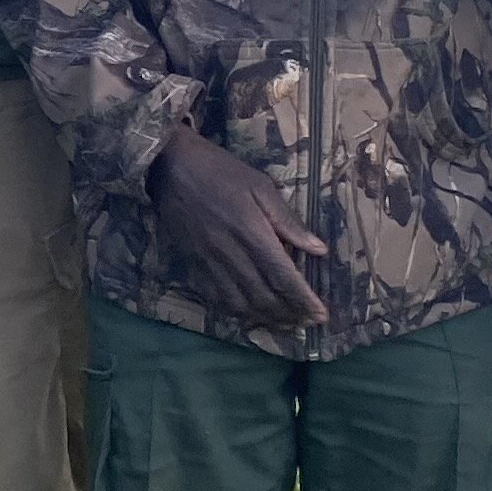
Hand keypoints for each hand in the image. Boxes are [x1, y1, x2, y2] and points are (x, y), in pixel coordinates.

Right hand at [153, 129, 330, 328]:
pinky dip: (236, 312)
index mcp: (252, 233)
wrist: (170, 167)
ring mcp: (209, 263)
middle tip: (307, 322)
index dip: (304, 301)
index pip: (283, 277)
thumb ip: (288, 221)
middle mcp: (230, 254)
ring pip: (240, 304)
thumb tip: (319, 249)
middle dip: (289, 315)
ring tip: (284, 322)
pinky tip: (250, 314)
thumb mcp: (261, 186)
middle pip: (264, 298)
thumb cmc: (221, 171)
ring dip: (265, 319)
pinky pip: (216, 298)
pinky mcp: (193, 265)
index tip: (321, 316)